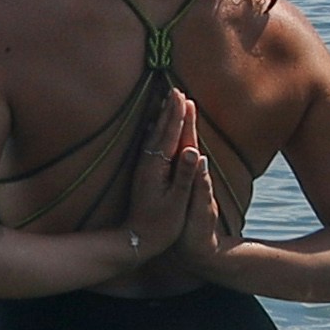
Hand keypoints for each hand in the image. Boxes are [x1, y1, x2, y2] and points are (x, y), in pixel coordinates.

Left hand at [114, 97, 215, 278]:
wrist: (135, 240)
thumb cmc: (160, 225)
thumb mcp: (177, 202)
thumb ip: (185, 175)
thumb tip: (194, 150)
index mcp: (157, 167)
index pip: (171, 135)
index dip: (179, 116)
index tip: (185, 96)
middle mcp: (148, 163)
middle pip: (160, 130)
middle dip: (170, 110)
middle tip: (176, 89)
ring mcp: (144, 167)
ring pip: (154, 135)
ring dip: (162, 117)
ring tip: (167, 101)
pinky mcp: (143, 173)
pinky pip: (150, 144)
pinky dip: (154, 131)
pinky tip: (150, 127)